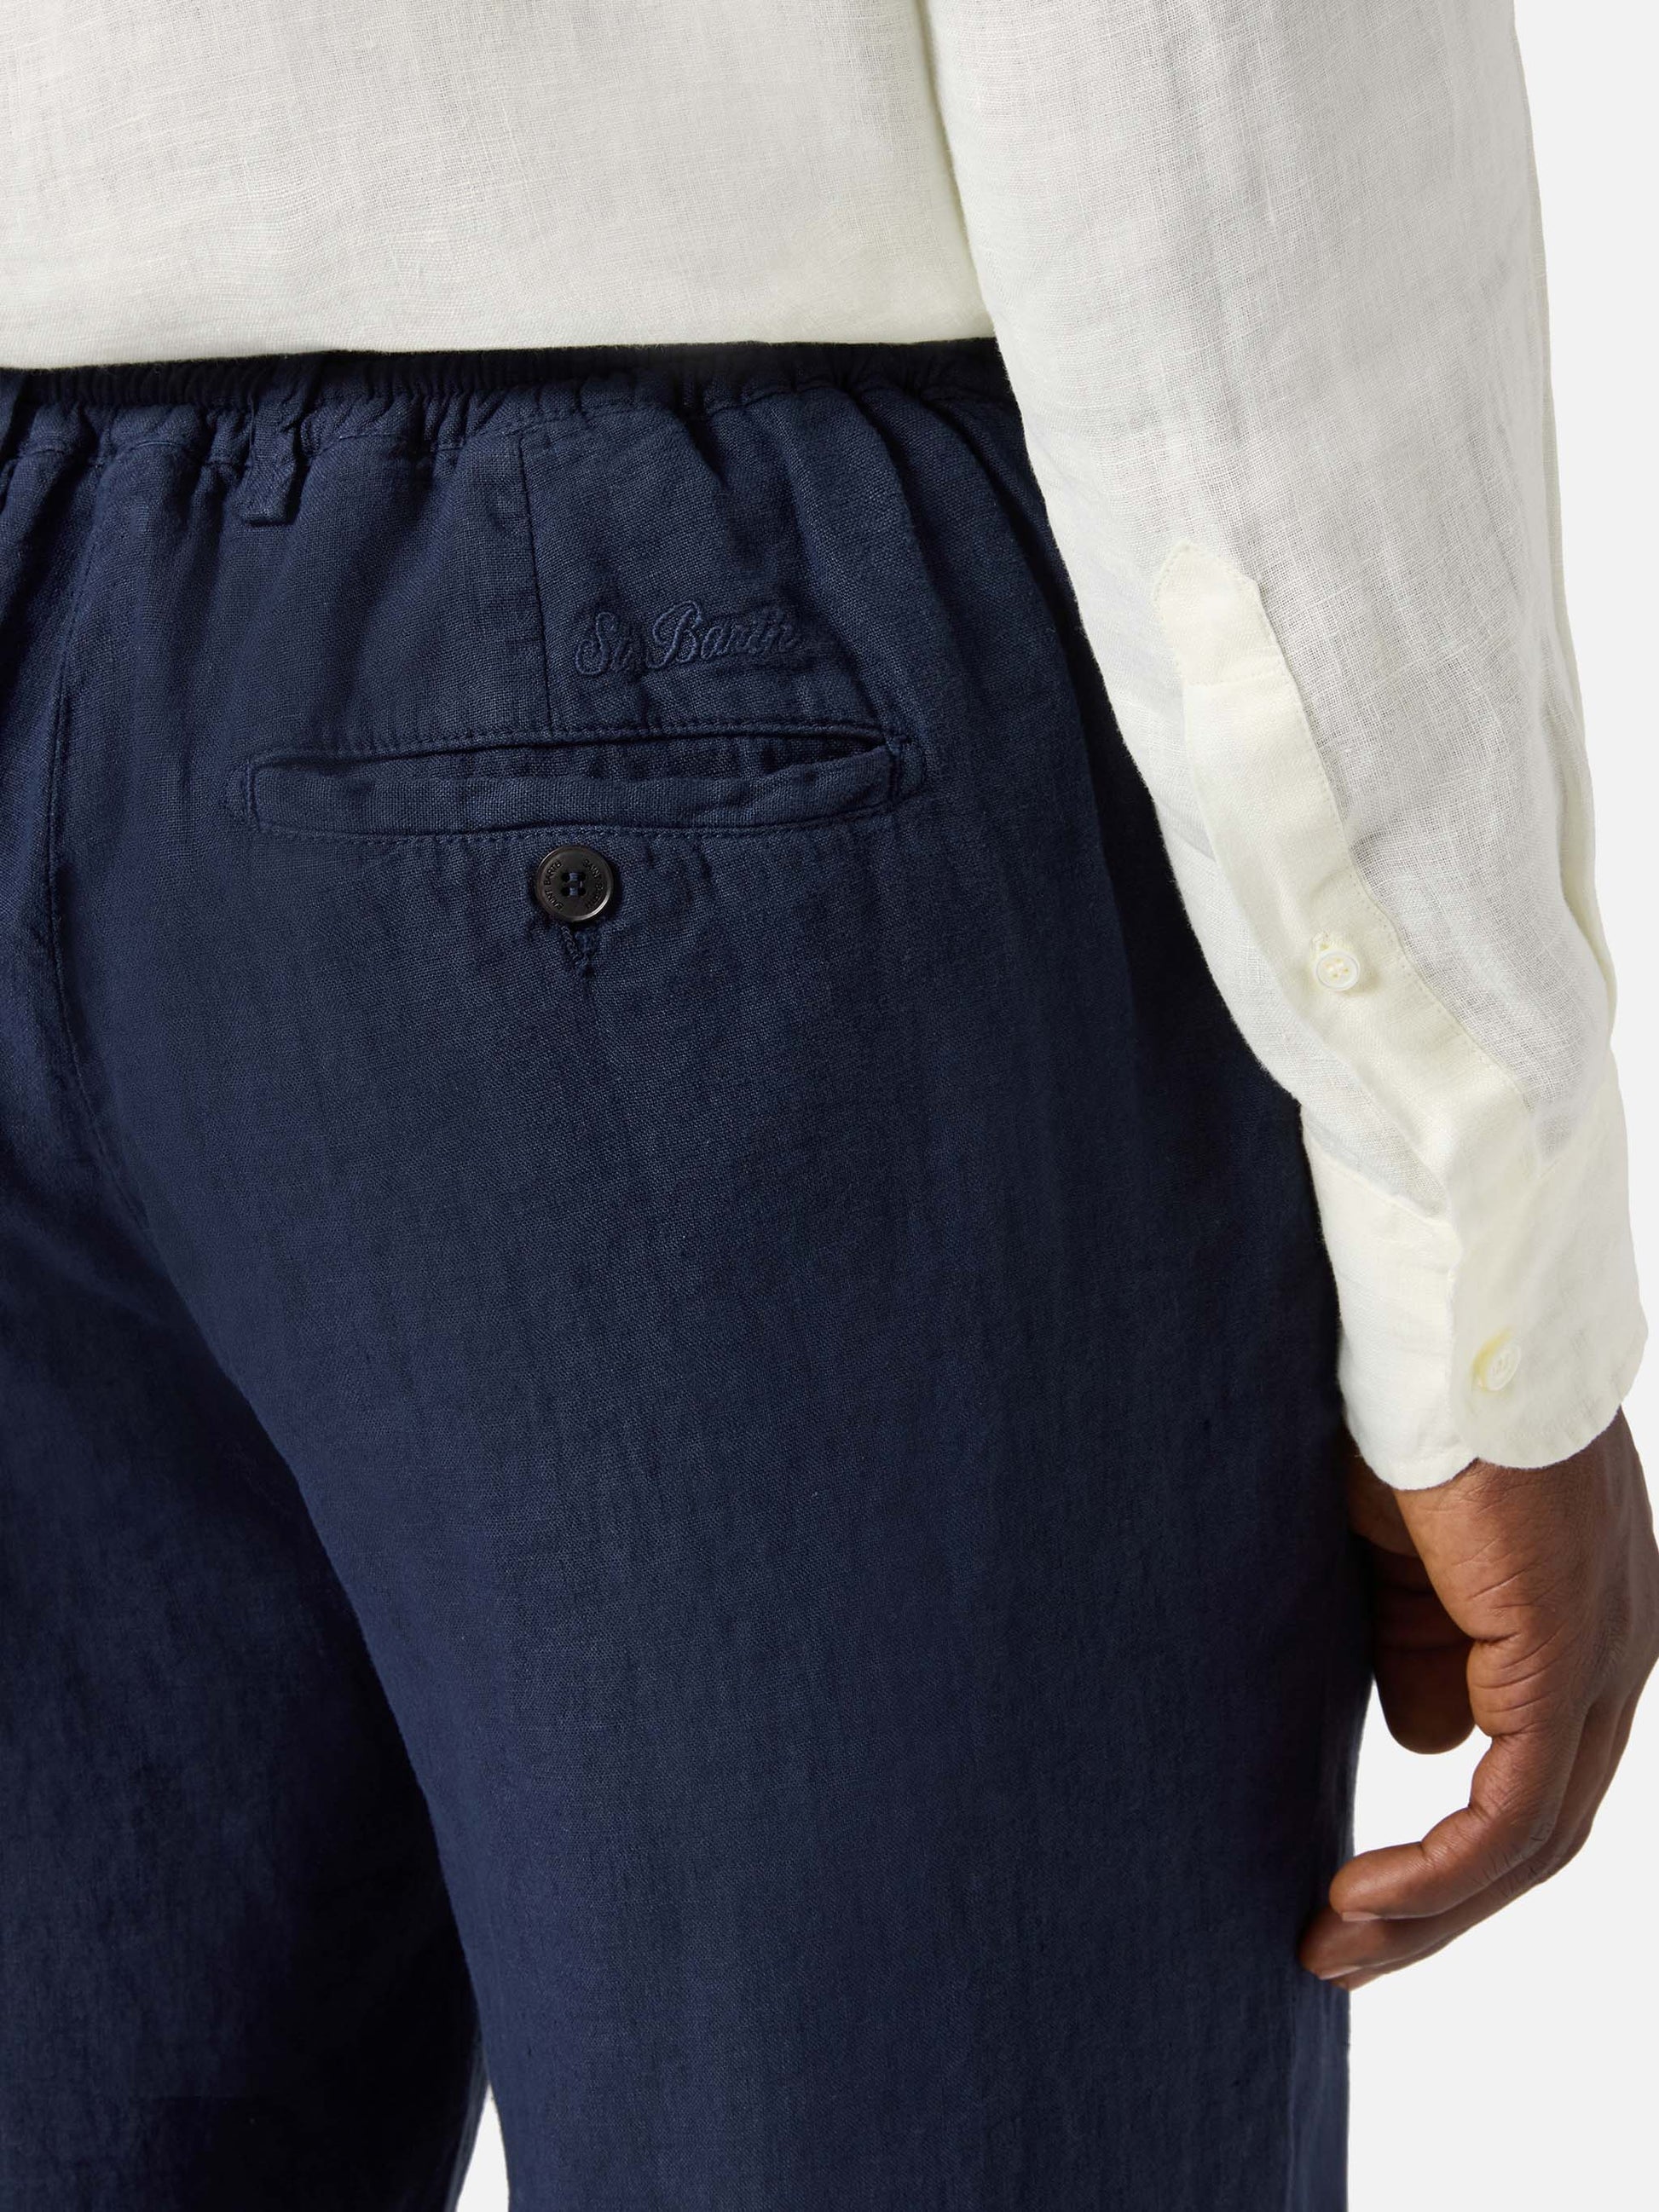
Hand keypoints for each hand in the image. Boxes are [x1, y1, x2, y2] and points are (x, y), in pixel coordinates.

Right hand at [1300, 1410, 1658, 1989]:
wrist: (1438, 1323)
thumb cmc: (1404, 1409)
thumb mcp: (1403, 1553)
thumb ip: (1420, 1640)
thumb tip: (1423, 1731)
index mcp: (1580, 1614)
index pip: (1535, 1767)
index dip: (1449, 1848)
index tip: (1353, 1890)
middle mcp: (1615, 1645)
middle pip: (1540, 1824)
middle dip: (1434, 1905)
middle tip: (1334, 1947)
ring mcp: (1603, 1652)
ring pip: (1532, 1834)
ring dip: (1428, 1908)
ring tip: (1330, 1943)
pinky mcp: (1566, 1653)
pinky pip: (1514, 1807)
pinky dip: (1440, 1869)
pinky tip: (1363, 1896)